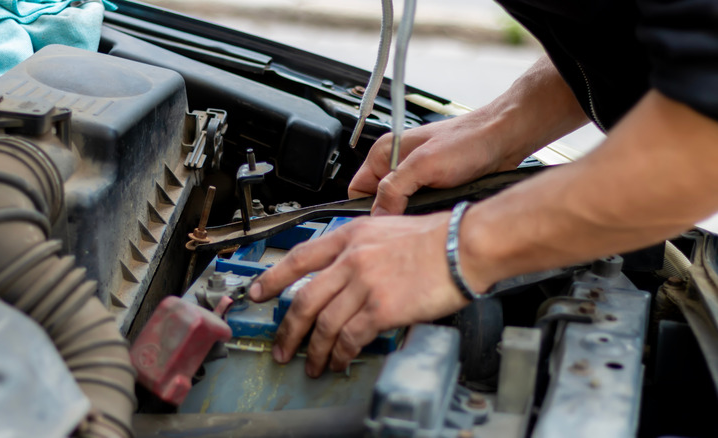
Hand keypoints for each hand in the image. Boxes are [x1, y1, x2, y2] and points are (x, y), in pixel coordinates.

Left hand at [248, 213, 470, 377]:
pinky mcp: (381, 308)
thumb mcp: (385, 228)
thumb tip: (340, 274)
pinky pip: (349, 337)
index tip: (257, 293)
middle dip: (288, 329)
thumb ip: (358, 248)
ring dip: (314, 350)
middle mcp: (351, 259)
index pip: (299, 257)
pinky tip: (338, 361)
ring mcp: (364, 284)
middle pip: (304, 299)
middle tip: (282, 346)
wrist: (462, 246)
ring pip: (324, 324)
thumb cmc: (433, 238)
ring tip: (312, 364)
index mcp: (350, 236)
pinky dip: (339, 354)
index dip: (273, 278)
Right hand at [348, 112, 519, 215]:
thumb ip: (395, 189)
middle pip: (379, 202)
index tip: (381, 224)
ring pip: (400, 207)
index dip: (365, 209)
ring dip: (412, 215)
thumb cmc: (468, 141)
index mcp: (384, 152)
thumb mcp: (424, 166)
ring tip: (428, 215)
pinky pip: (419, 207)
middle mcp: (396, 163)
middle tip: (408, 222)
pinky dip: (426, 213)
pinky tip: (439, 213)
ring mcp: (415, 175)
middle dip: (391, 215)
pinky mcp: (433, 185)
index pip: (357, 190)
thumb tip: (379, 215)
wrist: (504, 139)